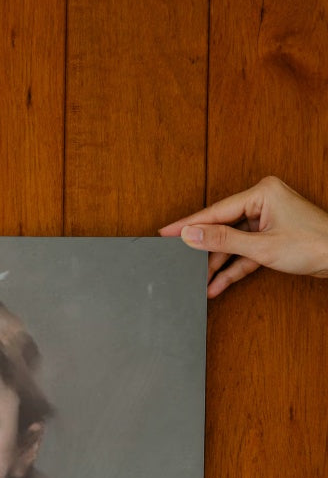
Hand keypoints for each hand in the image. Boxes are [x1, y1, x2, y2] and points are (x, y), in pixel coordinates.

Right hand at [159, 176, 327, 296]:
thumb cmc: (314, 245)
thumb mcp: (262, 246)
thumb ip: (223, 240)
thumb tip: (191, 234)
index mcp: (262, 193)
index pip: (216, 211)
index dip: (189, 224)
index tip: (166, 232)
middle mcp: (263, 202)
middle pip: (222, 227)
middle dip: (204, 250)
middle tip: (179, 261)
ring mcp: (267, 220)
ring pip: (233, 243)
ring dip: (218, 264)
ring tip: (199, 282)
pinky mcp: (271, 237)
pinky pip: (245, 252)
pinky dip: (234, 268)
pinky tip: (217, 284)